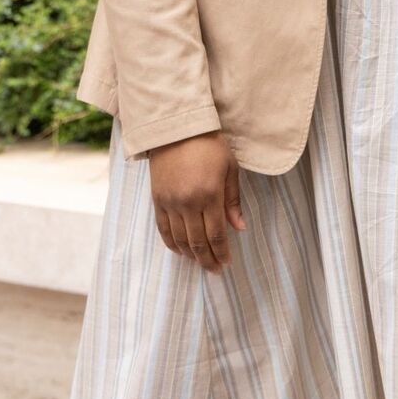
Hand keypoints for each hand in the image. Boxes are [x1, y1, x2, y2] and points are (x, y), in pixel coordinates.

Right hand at [147, 132, 245, 272]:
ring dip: (190, 255)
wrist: (176, 128)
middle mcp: (188, 202)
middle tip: (215, 269)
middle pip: (197, 242)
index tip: (227, 263)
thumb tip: (240, 228)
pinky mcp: (157, 199)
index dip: (222, 252)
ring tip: (200, 262)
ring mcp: (170, 202)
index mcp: (210, 195)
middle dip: (208, 259)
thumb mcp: (229, 169)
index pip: (216, 234)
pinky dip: (172, 244)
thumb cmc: (209, 145)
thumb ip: (233, 201)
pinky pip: (163, 229)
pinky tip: (181, 251)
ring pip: (179, 240)